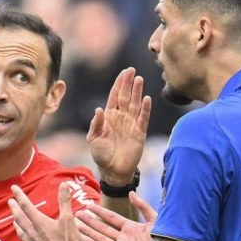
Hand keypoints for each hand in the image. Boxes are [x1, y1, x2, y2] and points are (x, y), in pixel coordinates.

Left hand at [8, 183, 87, 240]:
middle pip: (19, 218)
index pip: (26, 205)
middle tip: (10, 201)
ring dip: (16, 223)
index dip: (19, 195)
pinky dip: (22, 236)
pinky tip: (24, 237)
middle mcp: (33, 233)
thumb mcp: (69, 219)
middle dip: (14, 208)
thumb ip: (64, 201)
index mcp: (40, 223)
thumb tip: (64, 184)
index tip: (13, 188)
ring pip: (20, 231)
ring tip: (14, 219)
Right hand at [77, 191, 156, 240]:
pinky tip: (82, 238)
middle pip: (103, 227)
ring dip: (88, 231)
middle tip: (77, 214)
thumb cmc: (165, 240)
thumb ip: (142, 206)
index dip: (100, 211)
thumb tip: (131, 193)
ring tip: (75, 225)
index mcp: (132, 228)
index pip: (112, 218)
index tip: (88, 205)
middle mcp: (124, 238)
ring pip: (100, 237)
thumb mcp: (155, 219)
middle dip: (90, 221)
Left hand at [88, 67, 151, 184]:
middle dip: (128, 83)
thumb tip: (99, 109)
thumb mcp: (94, 139)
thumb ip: (96, 124)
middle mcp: (121, 117)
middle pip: (126, 96)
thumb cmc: (101, 155)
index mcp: (109, 117)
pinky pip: (143, 118)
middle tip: (132, 70)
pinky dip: (145, 109)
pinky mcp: (139, 132)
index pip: (115, 96)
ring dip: (137, 92)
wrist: (114, 170)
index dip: (119, 84)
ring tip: (139, 79)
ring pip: (135, 104)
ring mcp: (131, 124)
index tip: (124, 73)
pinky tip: (146, 99)